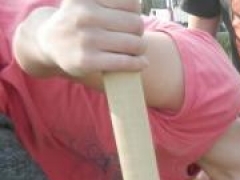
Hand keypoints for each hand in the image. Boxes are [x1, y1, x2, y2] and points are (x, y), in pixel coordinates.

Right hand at [30, 0, 146, 77]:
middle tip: (131, 36)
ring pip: (134, 44)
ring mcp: (86, 38)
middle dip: (138, 31)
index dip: (134, 12)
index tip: (126, 18)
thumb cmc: (79, 21)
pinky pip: (126, 62)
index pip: (132, 3)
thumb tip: (139, 5)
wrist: (49, 42)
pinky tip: (141, 63)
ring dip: (140, 49)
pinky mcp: (87, 60)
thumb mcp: (88, 2)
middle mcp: (85, 14)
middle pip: (136, 24)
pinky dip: (138, 63)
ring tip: (135, 50)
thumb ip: (111, 2)